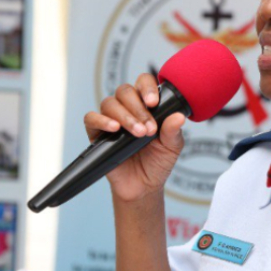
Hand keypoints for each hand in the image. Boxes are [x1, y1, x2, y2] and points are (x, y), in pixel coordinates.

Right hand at [83, 73, 186, 202]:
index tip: (154, 102)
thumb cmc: (157, 163)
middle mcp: (126, 108)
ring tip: (137, 133)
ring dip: (124, 116)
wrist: (142, 187)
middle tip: (149, 129)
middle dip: (138, 108)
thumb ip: (173, 131)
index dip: (147, 88)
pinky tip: (114, 129)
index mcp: (145, 105)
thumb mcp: (171, 147)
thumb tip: (179, 116)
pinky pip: (91, 118)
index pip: (142, 83)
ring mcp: (110, 119)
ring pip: (109, 103)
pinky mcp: (96, 133)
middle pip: (124, 91)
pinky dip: (101, 120)